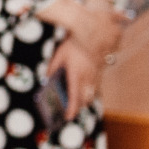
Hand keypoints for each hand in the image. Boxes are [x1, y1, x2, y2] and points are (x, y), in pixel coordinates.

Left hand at [40, 0, 127, 118]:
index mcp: (76, 74)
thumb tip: (47, 80)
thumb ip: (53, 69)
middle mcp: (88, 77)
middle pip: (85, 99)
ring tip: (78, 102)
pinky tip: (86, 89)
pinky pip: (97, 84)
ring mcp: (97, 74)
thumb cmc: (73, 44)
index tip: (67, 116)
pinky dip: (91, 90)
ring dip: (85, 99)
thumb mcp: (59, 55)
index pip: (74, 97)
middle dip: (78, 106)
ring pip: (93, 93)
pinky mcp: (101, 70)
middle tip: (71, 111)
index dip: (71, 108)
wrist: (93, 32)